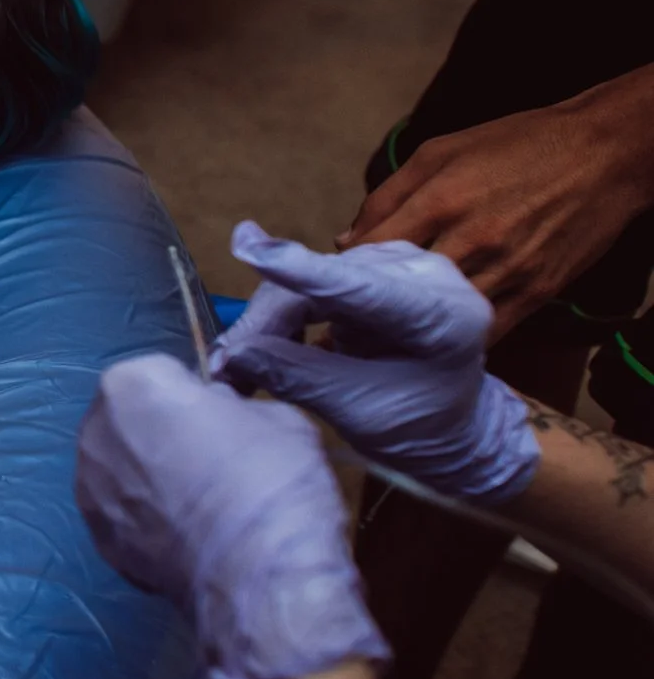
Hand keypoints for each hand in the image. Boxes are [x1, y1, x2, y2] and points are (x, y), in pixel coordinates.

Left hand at [77, 354, 389, 678]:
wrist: (259, 578)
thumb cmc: (271, 481)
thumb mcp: (277, 416)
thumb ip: (231, 404)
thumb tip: (215, 413)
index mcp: (131, 385)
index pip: (160, 373)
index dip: (194, 395)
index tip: (221, 419)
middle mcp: (94, 431)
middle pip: (129, 418)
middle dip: (162, 432)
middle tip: (211, 460)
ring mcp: (88, 490)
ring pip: (120, 467)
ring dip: (148, 476)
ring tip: (199, 503)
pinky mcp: (96, 540)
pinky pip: (122, 513)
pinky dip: (146, 519)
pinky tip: (186, 536)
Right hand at [210, 222, 537, 505]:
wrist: (454, 427)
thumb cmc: (420, 430)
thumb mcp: (359, 413)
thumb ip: (298, 376)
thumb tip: (231, 354)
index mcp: (443, 316)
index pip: (361, 287)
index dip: (302, 270)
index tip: (246, 248)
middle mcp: (425, 273)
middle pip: (324, 283)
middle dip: (268, 322)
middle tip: (224, 366)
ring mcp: (400, 263)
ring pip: (310, 280)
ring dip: (269, 320)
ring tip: (240, 361)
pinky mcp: (374, 266)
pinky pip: (312, 281)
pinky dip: (284, 312)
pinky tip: (269, 341)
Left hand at [344, 79, 653, 336]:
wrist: (604, 153)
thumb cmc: (516, 146)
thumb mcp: (441, 152)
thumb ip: (386, 196)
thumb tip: (344, 241)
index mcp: (440, 200)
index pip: (371, 252)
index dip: (344, 276)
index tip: (330, 289)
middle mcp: (472, 240)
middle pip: (402, 293)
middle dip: (369, 312)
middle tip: (345, 325)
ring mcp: (509, 270)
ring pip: (443, 320)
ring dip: (409, 334)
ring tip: (382, 338)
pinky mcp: (538, 292)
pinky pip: (488, 333)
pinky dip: (457, 341)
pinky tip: (435, 343)